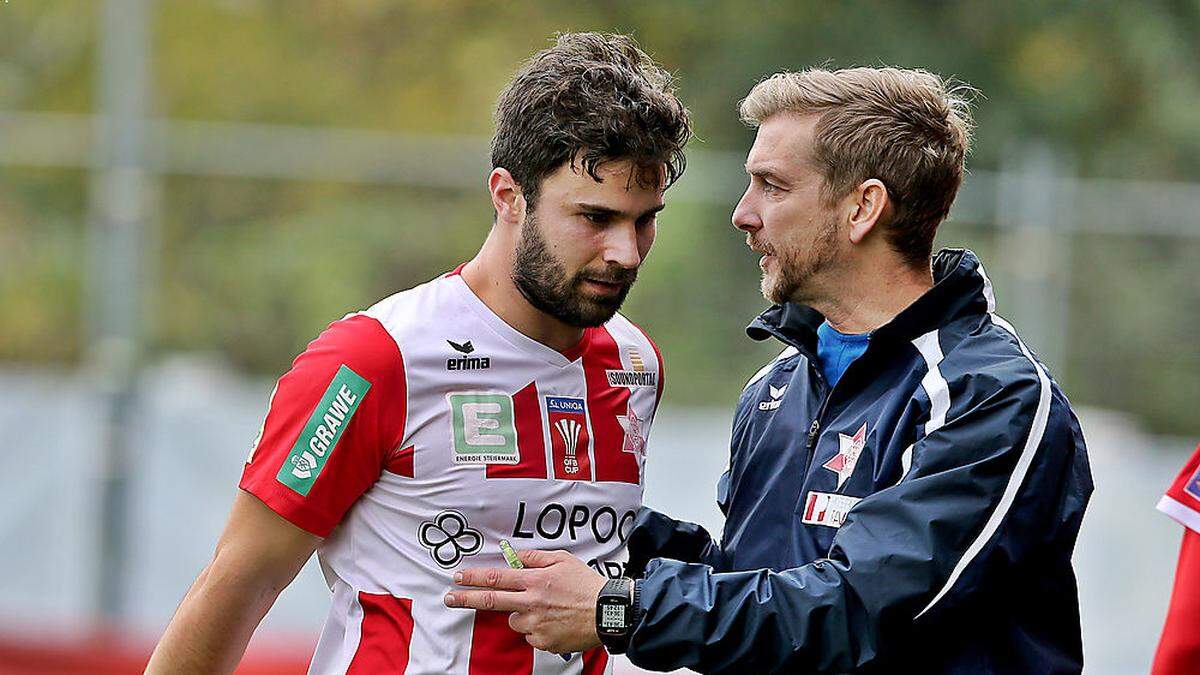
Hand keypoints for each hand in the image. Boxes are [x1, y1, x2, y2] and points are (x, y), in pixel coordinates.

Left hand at [445, 549, 607, 652]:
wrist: (607, 613)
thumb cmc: (586, 584)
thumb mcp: (562, 560)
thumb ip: (535, 557)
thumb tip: (514, 555)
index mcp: (536, 580)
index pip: (497, 576)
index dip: (474, 577)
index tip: (458, 576)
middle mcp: (532, 602)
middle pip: (491, 600)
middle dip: (466, 599)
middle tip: (449, 598)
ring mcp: (536, 624)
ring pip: (514, 620)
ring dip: (521, 614)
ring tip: (546, 609)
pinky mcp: (543, 641)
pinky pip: (530, 635)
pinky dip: (537, 628)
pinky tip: (554, 621)